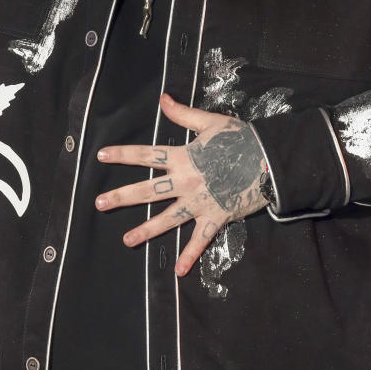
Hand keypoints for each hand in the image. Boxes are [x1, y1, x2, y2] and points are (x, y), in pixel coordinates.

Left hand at [94, 92, 269, 276]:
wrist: (271, 160)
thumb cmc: (242, 139)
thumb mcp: (211, 122)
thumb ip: (183, 114)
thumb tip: (163, 99)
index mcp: (184, 157)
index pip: (147, 155)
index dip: (124, 154)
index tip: (101, 156)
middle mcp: (187, 181)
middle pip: (149, 190)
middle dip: (122, 197)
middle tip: (99, 204)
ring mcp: (200, 201)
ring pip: (168, 218)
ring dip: (147, 230)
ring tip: (126, 240)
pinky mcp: (216, 216)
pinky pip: (201, 239)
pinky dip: (191, 255)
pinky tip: (179, 270)